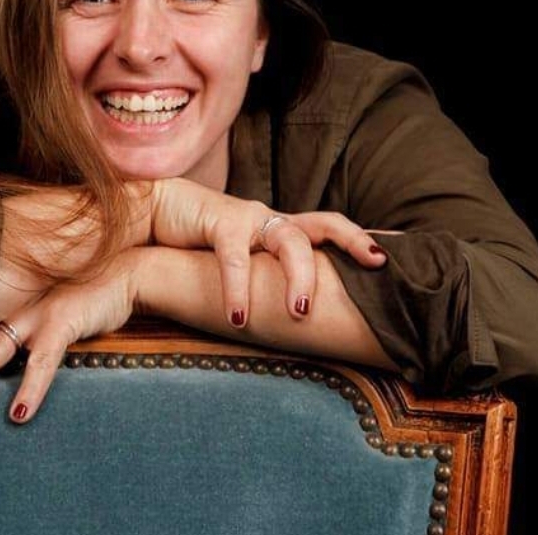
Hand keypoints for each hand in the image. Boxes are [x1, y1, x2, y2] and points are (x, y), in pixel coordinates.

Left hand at [0, 247, 143, 423]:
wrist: (123, 269)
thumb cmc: (82, 287)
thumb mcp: (43, 300)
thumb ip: (19, 315)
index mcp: (4, 302)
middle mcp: (10, 306)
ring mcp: (34, 314)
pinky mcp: (62, 322)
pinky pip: (43, 362)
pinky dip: (30, 388)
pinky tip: (19, 414)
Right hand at [150, 177, 388, 328]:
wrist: (151, 213)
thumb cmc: (197, 246)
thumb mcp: (240, 265)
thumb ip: (264, 284)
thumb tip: (294, 325)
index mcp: (281, 231)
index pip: (330, 227)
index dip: (359, 239)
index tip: (387, 259)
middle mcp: (271, 221)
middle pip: (324, 225)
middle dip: (352, 245)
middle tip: (373, 270)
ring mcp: (248, 218)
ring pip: (290, 241)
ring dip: (300, 277)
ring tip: (299, 312)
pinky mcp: (219, 220)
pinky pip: (235, 258)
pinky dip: (238, 290)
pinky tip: (238, 318)